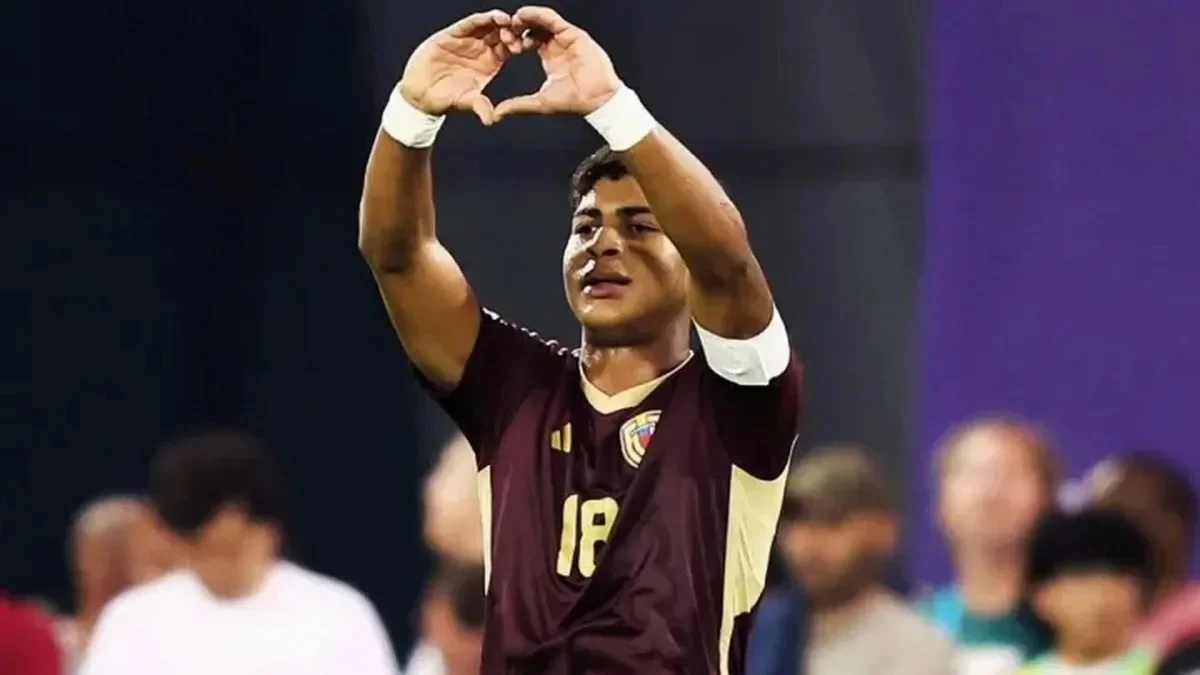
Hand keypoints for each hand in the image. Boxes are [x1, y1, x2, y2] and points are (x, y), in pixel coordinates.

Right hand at [398, 10, 521, 124]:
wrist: (421, 94)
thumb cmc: (446, 99)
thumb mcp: (466, 101)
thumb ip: (480, 106)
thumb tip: (491, 121)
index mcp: (491, 62)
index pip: (509, 47)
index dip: (519, 43)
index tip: (527, 44)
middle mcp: (481, 48)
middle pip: (501, 32)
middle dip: (512, 30)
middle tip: (518, 33)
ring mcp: (467, 40)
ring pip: (487, 24)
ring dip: (499, 20)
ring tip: (507, 21)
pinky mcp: (452, 34)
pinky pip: (469, 23)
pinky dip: (482, 19)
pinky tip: (492, 18)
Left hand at [493, 6, 621, 120]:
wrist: (594, 99)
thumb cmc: (572, 101)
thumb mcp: (539, 102)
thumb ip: (518, 105)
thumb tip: (498, 112)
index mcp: (549, 56)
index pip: (528, 40)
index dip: (514, 40)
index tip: (503, 44)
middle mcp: (556, 45)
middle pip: (533, 27)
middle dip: (518, 27)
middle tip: (505, 31)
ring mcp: (565, 38)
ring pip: (542, 20)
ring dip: (526, 18)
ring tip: (512, 20)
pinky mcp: (572, 34)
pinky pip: (552, 19)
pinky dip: (538, 14)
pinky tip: (524, 14)